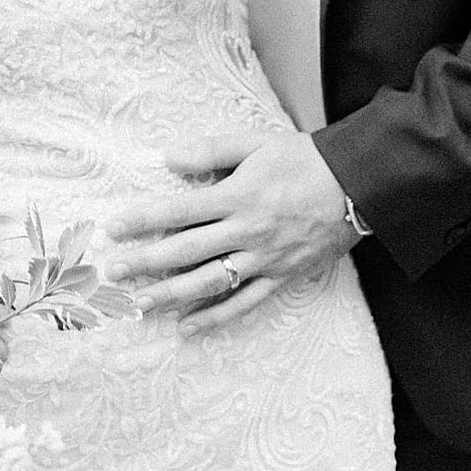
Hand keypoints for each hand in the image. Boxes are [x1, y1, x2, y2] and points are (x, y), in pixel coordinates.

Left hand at [103, 133, 357, 334]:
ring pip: (209, 283)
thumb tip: (167, 158)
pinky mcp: (280, 276)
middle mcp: (246, 231)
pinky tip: (188, 327)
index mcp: (237, 196)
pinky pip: (244, 303)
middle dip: (145, 262)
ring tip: (139, 305)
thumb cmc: (304, 159)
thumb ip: (210, 152)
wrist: (358, 185)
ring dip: (170, 296)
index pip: (178, 211)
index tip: (113, 228)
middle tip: (112, 272)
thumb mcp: (256, 143)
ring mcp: (263, 259)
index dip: (142, 219)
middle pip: (185, 252)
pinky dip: (215, 317)